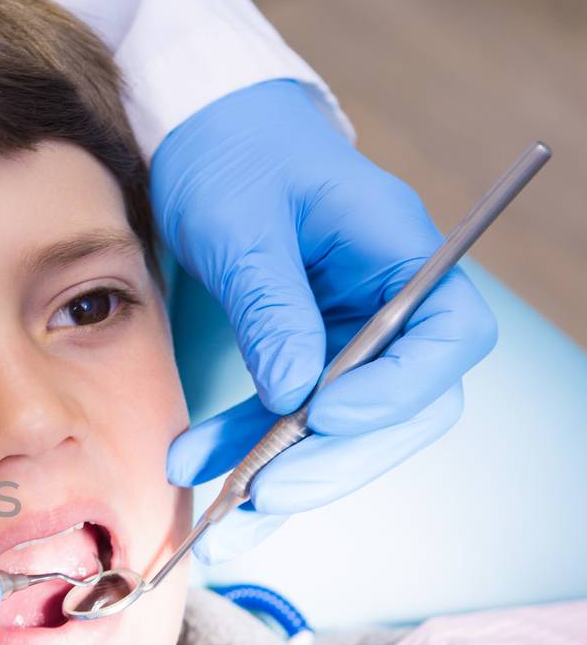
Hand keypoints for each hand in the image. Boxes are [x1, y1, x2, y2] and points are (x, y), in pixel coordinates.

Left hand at [152, 80, 496, 562]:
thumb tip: (295, 393)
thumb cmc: (231, 152)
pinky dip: (245, 448)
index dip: (399, 391)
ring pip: (339, 426)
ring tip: (216, 514)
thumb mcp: (239, 223)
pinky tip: (196, 469)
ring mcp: (350, 330)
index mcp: (398, 249)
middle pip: (400, 405)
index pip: (449, 337)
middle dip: (331, 460)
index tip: (325, 416)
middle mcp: (387, 298)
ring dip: (278, 471)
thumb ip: (271, 306)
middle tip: (260, 496)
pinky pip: (288, 415)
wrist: (203, 130)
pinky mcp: (306, 350)